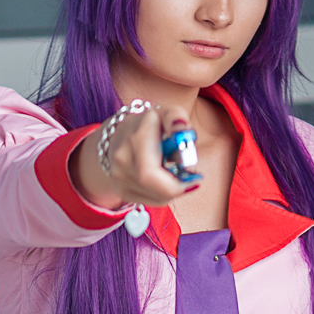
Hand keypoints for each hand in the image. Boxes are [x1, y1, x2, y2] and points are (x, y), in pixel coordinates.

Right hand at [71, 103, 201, 211]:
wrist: (118, 136)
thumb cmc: (149, 125)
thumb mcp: (164, 113)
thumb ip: (176, 118)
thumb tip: (183, 130)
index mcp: (135, 139)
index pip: (151, 174)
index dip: (177, 183)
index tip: (196, 176)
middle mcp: (122, 161)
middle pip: (158, 192)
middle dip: (180, 187)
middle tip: (192, 178)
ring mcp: (119, 179)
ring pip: (158, 198)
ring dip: (174, 189)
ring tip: (177, 173)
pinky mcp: (122, 191)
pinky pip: (152, 201)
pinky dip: (164, 193)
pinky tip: (165, 179)